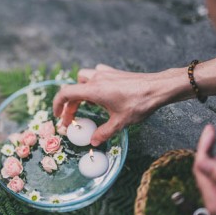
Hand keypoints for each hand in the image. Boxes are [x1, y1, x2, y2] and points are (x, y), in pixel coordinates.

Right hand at [52, 64, 188, 145]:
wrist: (158, 87)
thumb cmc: (139, 103)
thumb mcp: (120, 122)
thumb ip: (104, 133)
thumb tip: (93, 141)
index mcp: (93, 90)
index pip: (65, 93)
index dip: (57, 105)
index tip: (58, 117)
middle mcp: (96, 79)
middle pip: (73, 90)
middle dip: (70, 106)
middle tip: (71, 120)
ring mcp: (105, 73)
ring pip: (83, 78)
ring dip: (80, 91)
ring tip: (87, 105)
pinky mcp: (114, 72)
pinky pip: (96, 74)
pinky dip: (93, 83)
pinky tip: (101, 92)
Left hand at [193, 125, 215, 214]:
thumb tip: (199, 161)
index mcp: (214, 200)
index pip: (200, 168)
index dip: (203, 147)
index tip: (210, 129)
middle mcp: (213, 204)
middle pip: (202, 172)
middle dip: (204, 150)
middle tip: (210, 130)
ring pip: (209, 177)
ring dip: (210, 158)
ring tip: (212, 141)